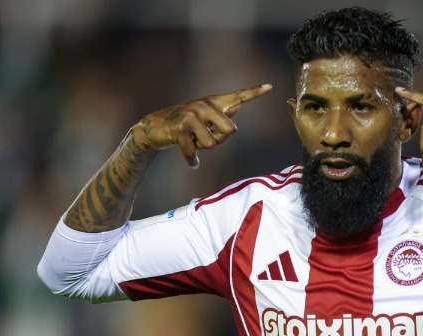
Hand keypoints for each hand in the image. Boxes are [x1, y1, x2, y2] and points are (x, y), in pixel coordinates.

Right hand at [130, 84, 272, 167]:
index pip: (238, 96)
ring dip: (203, 149)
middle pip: (230, 131)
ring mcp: (191, 116)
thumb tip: (238, 106)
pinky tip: (192, 162)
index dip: (254, 92)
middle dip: (220, 141)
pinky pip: (194, 152)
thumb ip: (221, 114)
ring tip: (192, 141)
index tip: (270, 86)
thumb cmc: (183, 125)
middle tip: (205, 139)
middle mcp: (203, 106)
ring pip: (212, 144)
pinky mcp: (180, 129)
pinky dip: (192, 160)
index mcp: (212, 102)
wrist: (152, 127)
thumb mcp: (203, 118)